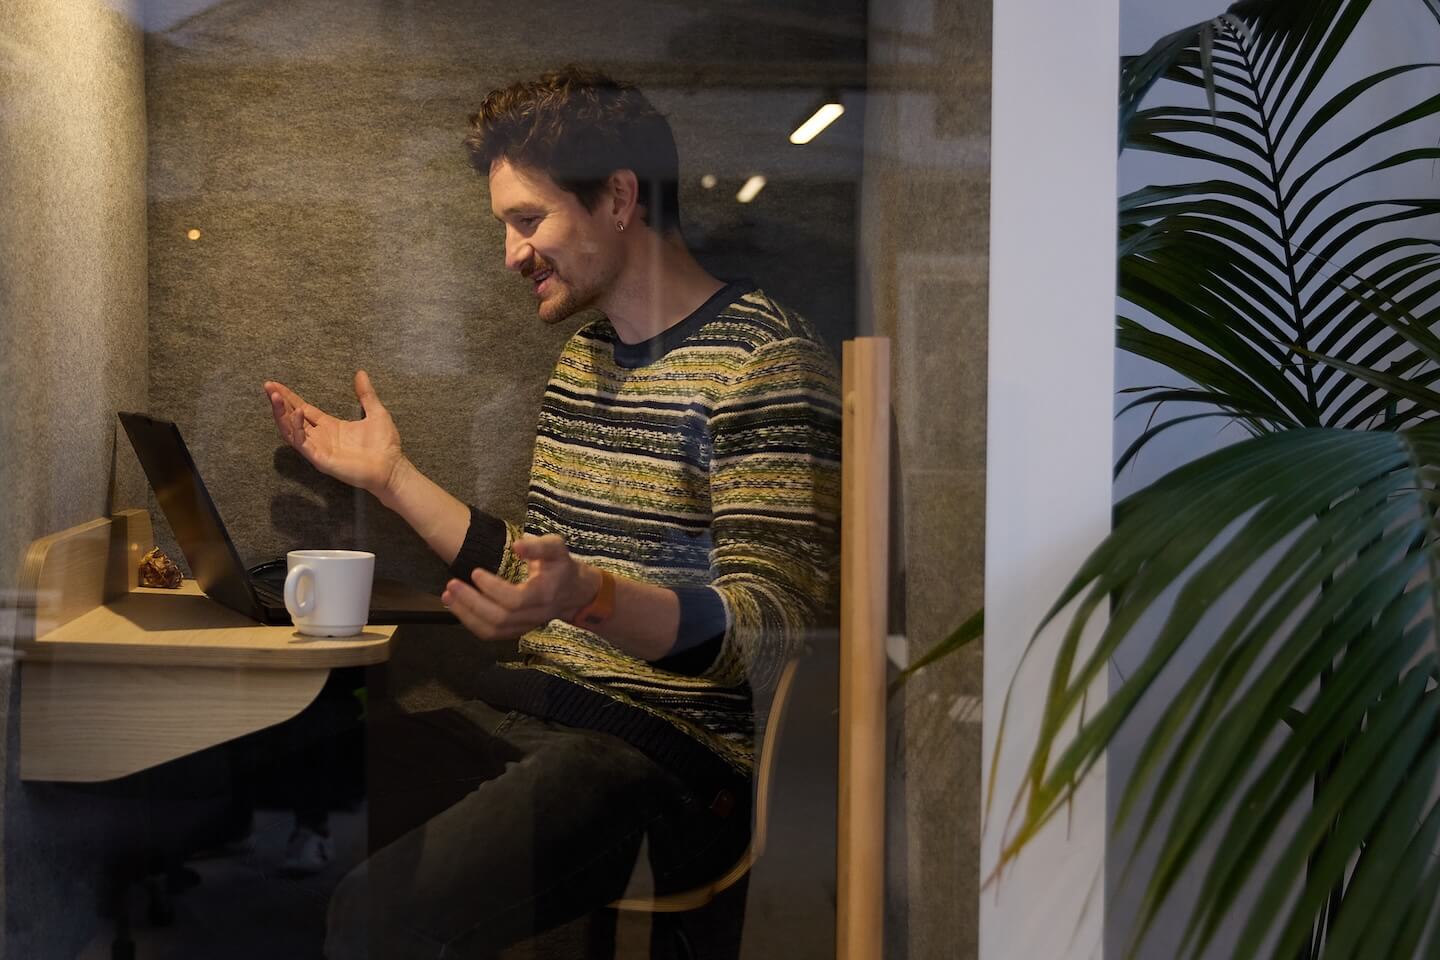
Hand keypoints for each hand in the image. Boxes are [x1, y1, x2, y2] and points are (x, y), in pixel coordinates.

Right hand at [263, 370, 404, 498]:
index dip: (290, 397)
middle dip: (280, 402)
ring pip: (292, 430)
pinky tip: (297, 413)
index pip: (303, 409)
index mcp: (330, 426)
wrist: (392, 467)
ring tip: (275, 397)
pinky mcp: (320, 459)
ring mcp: (319, 448)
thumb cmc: (385, 445)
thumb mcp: (376, 412)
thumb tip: (361, 373)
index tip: (276, 385)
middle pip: (293, 417)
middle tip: (268, 386)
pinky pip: (303, 443)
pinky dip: (297, 428)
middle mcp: (321, 437)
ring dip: (282, 414)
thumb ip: (366, 394)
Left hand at [442, 535, 601, 639]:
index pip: (515, 600)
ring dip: (466, 615)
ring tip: (448, 596)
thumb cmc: (561, 566)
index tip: (475, 572)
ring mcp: (524, 626)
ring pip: (492, 631)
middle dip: (471, 603)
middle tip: (452, 585)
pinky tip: (456, 606)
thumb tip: (516, 546)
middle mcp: (534, 616)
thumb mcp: (556, 549)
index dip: (493, 589)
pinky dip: (470, 622)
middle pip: (500, 619)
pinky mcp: (515, 630)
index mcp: (544, 595)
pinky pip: (490, 633)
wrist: (574, 593)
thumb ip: (538, 547)